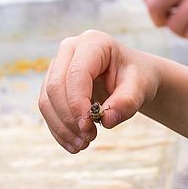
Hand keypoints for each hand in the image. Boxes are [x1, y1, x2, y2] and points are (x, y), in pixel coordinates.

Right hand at [38, 30, 158, 153]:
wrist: (133, 79)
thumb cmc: (137, 78)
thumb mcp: (140, 88)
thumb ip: (127, 102)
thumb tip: (106, 120)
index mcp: (93, 42)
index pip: (76, 74)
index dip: (77, 102)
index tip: (89, 127)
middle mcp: (70, 49)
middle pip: (55, 86)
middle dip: (68, 117)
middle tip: (88, 139)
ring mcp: (58, 66)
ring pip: (46, 100)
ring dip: (61, 127)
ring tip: (82, 146)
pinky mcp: (53, 84)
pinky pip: (47, 109)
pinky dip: (59, 130)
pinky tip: (74, 144)